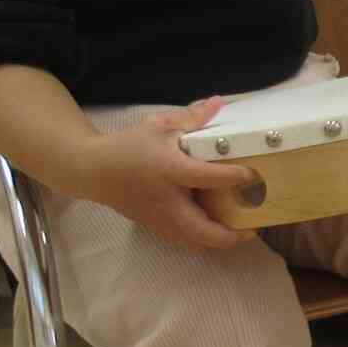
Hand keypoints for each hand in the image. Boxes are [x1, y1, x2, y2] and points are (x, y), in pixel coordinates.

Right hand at [77, 97, 254, 250]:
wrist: (92, 171)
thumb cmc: (128, 147)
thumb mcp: (158, 126)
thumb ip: (192, 117)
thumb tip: (219, 103)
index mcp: (169, 171)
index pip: (206, 177)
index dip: (234, 177)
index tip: (253, 174)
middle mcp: (166, 201)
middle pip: (203, 231)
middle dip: (232, 235)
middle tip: (255, 226)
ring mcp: (160, 219)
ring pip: (195, 243)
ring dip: (220, 241)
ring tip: (242, 230)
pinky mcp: (156, 228)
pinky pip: (185, 241)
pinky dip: (204, 239)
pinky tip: (218, 228)